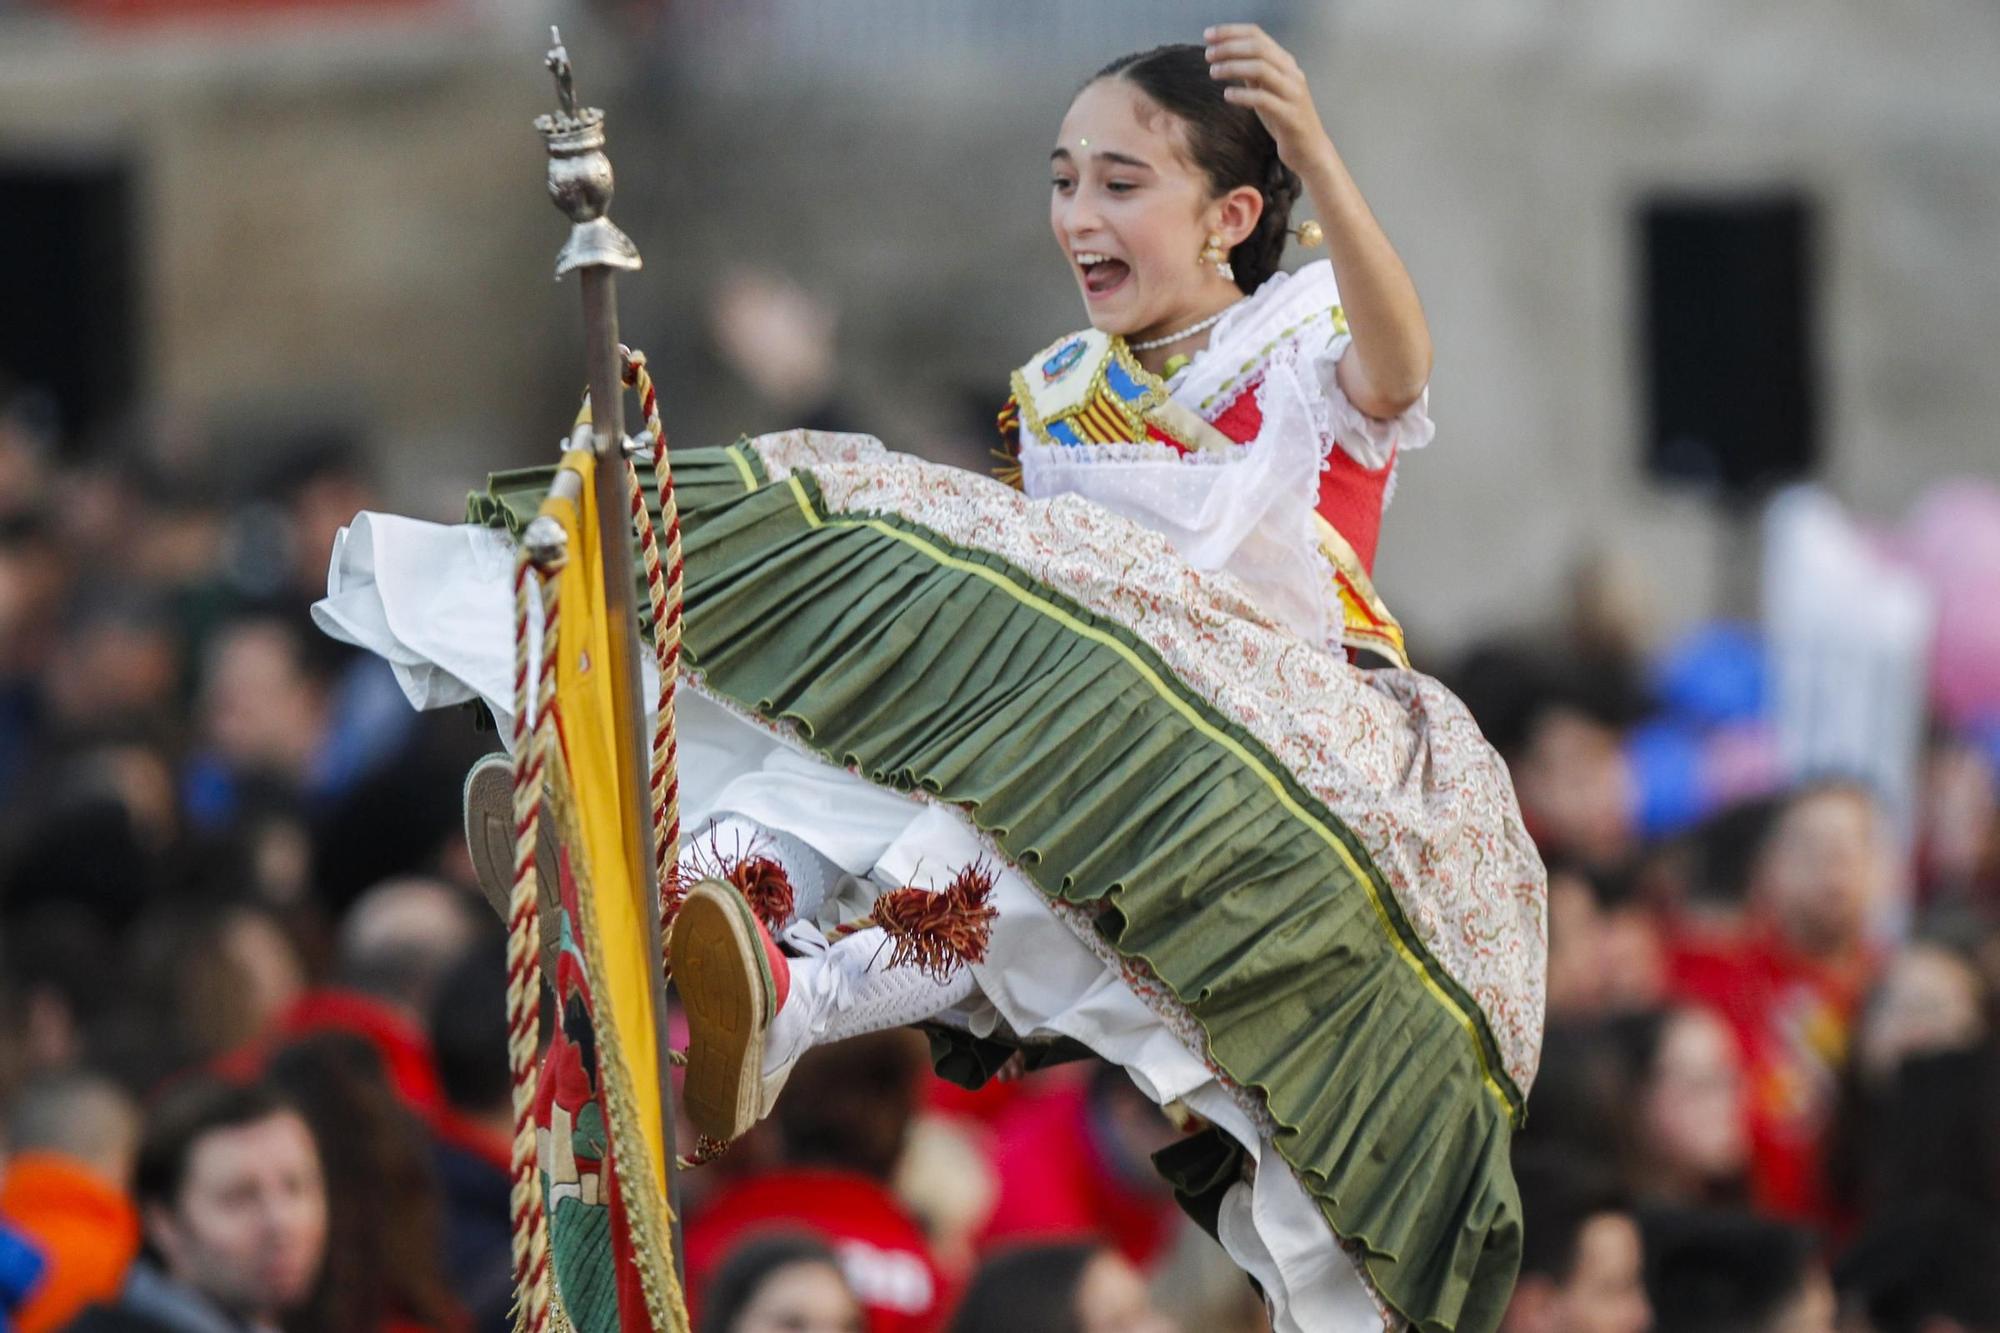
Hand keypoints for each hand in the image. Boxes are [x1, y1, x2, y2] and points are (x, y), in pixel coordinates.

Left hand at [1203, 24, 1332, 175]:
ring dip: (1233, 67)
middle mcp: (1292, 73)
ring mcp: (1293, 93)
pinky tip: (1227, 96)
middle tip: (1208, 55)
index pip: (1258, 35)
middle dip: (1229, 47)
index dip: (1231, 32)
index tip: (1208, 36)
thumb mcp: (1266, 92)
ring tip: (1213, 72)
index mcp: (1286, 64)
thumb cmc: (1284, 121)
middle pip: (1258, 48)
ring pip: (1262, 68)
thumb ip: (1252, 74)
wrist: (1309, 151)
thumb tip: (1228, 57)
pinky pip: (1264, 99)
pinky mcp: (1290, 116)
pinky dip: (1242, 95)